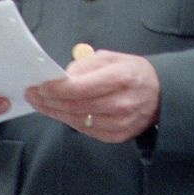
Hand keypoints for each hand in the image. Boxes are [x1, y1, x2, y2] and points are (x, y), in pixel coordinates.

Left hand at [25, 50, 160, 142]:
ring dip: (56, 113)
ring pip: (78, 121)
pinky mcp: (118, 136)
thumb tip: (63, 78)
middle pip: (76, 106)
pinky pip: (87, 131)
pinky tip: (60, 113)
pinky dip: (70, 121)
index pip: (81, 88)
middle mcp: (122, 103)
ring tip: (41, 104)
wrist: (160, 94)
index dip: (57, 89)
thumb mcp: (112, 58)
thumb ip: (86, 65)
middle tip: (33, 95)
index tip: (40, 85)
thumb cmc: (133, 73)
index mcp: (122, 78)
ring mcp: (121, 123)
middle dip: (50, 101)